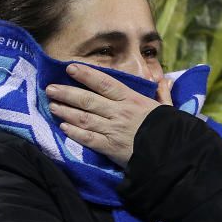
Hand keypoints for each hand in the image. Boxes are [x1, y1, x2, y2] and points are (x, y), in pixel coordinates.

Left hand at [46, 64, 169, 166]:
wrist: (171, 153)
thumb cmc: (169, 129)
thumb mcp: (167, 108)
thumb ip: (162, 93)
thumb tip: (164, 80)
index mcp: (132, 99)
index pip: (105, 83)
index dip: (86, 75)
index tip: (70, 68)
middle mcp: (119, 112)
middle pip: (88, 100)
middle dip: (67, 93)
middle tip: (50, 88)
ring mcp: (113, 130)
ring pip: (84, 118)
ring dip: (66, 111)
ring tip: (52, 105)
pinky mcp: (110, 148)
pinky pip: (88, 138)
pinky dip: (74, 132)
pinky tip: (63, 127)